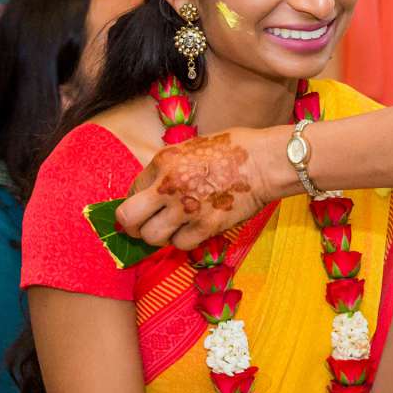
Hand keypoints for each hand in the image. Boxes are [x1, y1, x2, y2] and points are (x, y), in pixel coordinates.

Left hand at [117, 127, 284, 248]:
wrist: (263, 163)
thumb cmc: (231, 151)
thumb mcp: (189, 148)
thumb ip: (166, 168)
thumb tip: (150, 191)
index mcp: (163, 161)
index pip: (131, 190)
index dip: (135, 201)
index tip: (143, 207)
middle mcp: (169, 186)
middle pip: (129, 218)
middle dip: (132, 226)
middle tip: (141, 227)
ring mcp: (187, 209)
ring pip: (152, 237)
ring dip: (158, 236)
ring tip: (170, 228)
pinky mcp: (206, 227)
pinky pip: (180, 245)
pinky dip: (183, 241)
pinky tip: (191, 230)